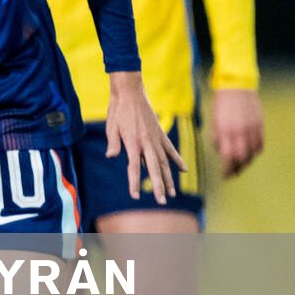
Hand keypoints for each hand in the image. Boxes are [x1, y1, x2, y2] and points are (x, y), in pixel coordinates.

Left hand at [104, 71, 185, 203]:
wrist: (130, 92)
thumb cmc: (117, 110)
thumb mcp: (110, 127)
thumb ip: (113, 143)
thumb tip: (111, 156)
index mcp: (133, 143)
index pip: (134, 168)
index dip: (134, 182)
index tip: (135, 196)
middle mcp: (147, 143)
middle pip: (154, 169)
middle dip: (159, 186)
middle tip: (163, 201)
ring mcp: (156, 139)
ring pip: (164, 162)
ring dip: (169, 178)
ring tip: (173, 193)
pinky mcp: (160, 134)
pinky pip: (170, 149)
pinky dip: (177, 159)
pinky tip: (183, 170)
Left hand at [211, 87, 264, 177]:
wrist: (237, 86)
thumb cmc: (221, 104)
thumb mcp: (214, 121)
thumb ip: (217, 138)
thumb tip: (221, 153)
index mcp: (225, 130)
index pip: (227, 156)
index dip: (227, 169)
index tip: (225, 175)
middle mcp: (239, 131)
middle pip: (241, 157)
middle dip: (237, 169)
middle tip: (233, 174)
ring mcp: (251, 128)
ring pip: (253, 153)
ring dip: (247, 162)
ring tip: (241, 166)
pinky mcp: (259, 124)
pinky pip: (260, 144)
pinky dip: (256, 152)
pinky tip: (251, 154)